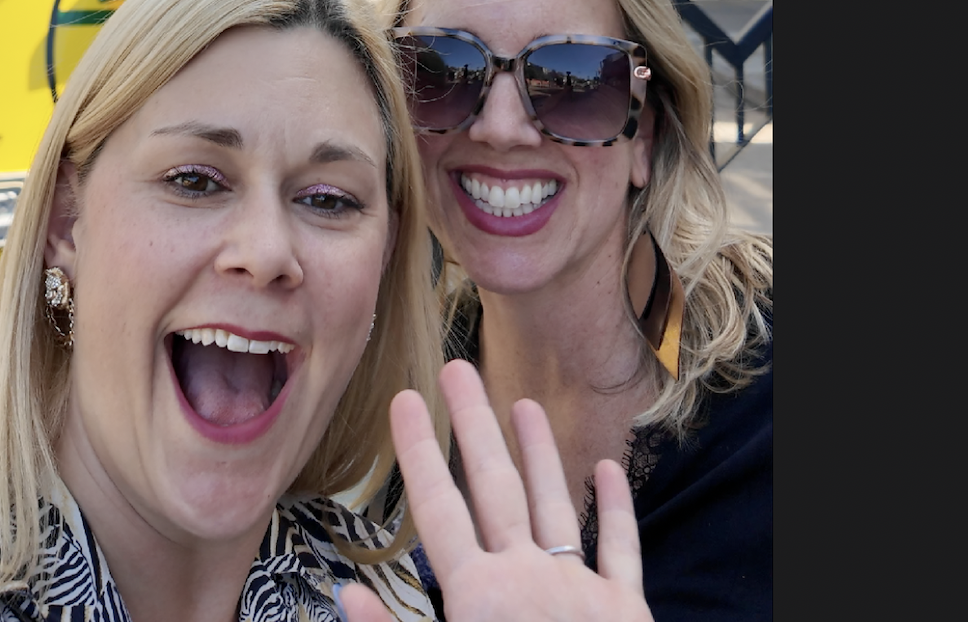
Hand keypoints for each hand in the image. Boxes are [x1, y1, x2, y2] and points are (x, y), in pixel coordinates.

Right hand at [339, 360, 651, 621]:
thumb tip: (344, 594)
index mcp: (475, 597)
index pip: (437, 509)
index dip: (417, 452)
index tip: (402, 400)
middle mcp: (526, 579)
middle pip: (494, 486)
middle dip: (472, 424)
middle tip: (457, 370)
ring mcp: (579, 590)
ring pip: (554, 504)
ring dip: (538, 450)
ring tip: (523, 402)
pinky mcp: (624, 610)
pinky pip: (619, 549)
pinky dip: (613, 509)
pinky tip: (604, 471)